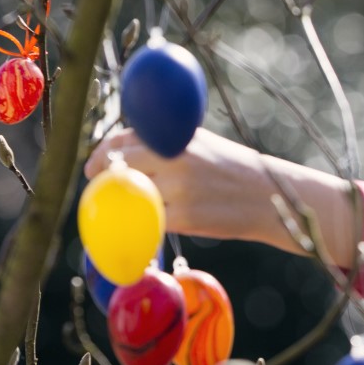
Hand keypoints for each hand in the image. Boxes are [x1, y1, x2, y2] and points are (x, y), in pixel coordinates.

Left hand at [85, 128, 356, 264]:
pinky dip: (145, 227)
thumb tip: (122, 154)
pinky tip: (148, 229)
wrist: (270, 196)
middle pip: (120, 169)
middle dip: (105, 182)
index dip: (101, 155)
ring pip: (133, 199)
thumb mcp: (202, 144)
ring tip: (130, 213)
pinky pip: (151, 224)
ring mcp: (179, 187)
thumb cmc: (233, 170)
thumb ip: (166, 146)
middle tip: (102, 193)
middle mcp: (175, 157)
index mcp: (177, 135)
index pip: (123, 139)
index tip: (93, 169)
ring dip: (126, 208)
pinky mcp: (186, 217)